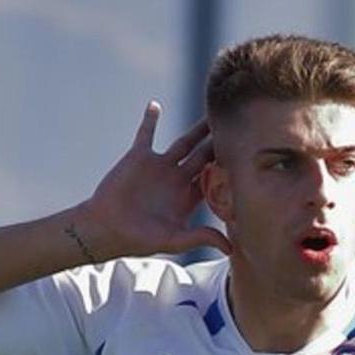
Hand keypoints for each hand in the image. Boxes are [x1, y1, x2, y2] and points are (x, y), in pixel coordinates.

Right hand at [78, 101, 230, 258]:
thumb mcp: (173, 240)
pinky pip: (146, 133)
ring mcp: (159, 166)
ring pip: (183, 142)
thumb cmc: (138, 239)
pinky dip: (149, 119)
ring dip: (197, 129)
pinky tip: (155, 105)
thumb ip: (201, 237)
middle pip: (205, 156)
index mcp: (188, 197)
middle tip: (240, 127)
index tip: (249, 156)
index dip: (230, 168)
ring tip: (212, 112)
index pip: (215, 178)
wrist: (105, 229)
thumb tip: (231, 249)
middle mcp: (177, 179)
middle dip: (220, 143)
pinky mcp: (138, 157)